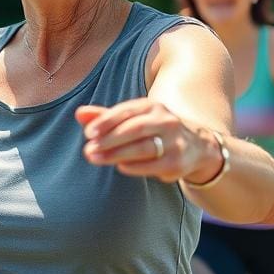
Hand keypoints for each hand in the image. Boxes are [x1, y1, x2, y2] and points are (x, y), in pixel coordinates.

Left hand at [76, 100, 221, 183]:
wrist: (195, 146)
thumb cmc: (153, 131)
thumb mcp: (132, 120)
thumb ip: (105, 117)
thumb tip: (79, 113)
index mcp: (152, 107)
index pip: (126, 111)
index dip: (106, 121)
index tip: (88, 133)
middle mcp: (166, 120)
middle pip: (135, 129)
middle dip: (110, 139)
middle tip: (88, 149)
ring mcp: (174, 141)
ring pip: (144, 147)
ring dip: (117, 154)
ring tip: (96, 158)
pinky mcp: (177, 161)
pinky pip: (153, 165)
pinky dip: (134, 166)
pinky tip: (120, 166)